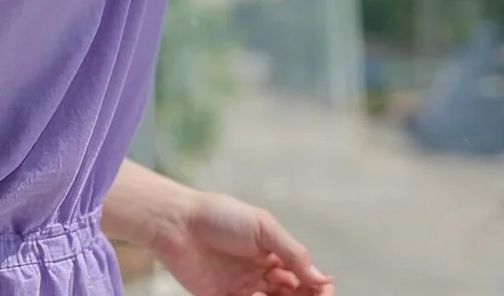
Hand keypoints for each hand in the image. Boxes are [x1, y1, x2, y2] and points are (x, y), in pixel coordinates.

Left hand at [147, 189, 333, 295]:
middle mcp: (260, 271)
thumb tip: (321, 277)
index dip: (316, 284)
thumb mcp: (263, 227)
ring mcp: (242, 287)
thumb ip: (292, 252)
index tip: (326, 289)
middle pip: (292, 294)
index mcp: (272, 251)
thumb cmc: (219, 216)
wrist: (177, 224)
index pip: (302, 274)